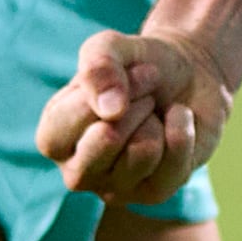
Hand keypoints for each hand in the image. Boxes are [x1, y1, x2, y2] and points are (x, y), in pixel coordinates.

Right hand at [38, 27, 230, 205]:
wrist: (187, 75)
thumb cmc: (137, 63)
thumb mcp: (110, 47)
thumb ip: (98, 67)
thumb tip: (109, 112)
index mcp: (54, 136)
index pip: (66, 122)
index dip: (104, 88)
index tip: (127, 67)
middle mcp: (78, 171)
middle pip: (107, 139)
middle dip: (134, 103)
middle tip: (144, 92)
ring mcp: (115, 189)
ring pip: (142, 153)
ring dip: (156, 118)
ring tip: (154, 110)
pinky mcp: (154, 194)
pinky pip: (174, 165)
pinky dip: (182, 129)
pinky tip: (175, 123)